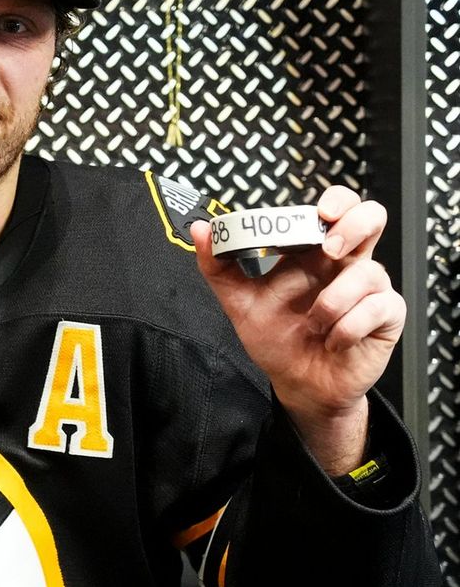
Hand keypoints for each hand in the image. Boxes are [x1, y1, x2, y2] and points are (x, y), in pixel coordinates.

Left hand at [191, 187, 405, 471]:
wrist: (296, 385)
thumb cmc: (276, 339)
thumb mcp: (240, 302)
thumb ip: (218, 267)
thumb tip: (200, 230)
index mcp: (312, 253)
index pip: (336, 208)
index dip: (336, 201)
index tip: (320, 213)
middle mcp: (343, 265)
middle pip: (372, 218)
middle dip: (354, 225)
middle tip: (329, 248)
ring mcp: (368, 290)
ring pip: (371, 271)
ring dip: (335, 299)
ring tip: (315, 321)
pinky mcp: (385, 317)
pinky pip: (378, 308)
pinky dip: (349, 326)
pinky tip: (334, 340)